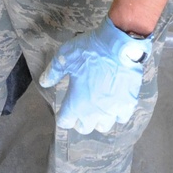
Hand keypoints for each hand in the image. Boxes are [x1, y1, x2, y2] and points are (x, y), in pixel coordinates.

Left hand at [39, 16, 151, 133]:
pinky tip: (115, 104)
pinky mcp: (128, 103)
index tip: (64, 110)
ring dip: (99, 120)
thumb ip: (53, 72)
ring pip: (104, 126)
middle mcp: (94, 112)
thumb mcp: (65, 57)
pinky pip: (122, 117)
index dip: (63, 117)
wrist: (118, 44)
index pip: (65, 122)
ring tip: (98, 109)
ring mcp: (112, 109)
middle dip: (80, 121)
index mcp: (76, 104)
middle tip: (80, 108)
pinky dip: (118, 114)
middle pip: (84, 128)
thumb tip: (44, 83)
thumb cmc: (89, 51)